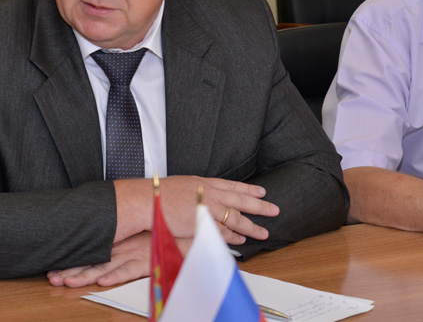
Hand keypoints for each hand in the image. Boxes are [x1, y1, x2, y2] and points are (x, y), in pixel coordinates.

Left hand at [47, 232, 150, 287]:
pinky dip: (116, 277)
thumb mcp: (134, 234)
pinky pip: (128, 271)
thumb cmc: (157, 233)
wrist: (181, 233)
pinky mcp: (145, 262)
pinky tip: (103, 282)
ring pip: (104, 267)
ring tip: (68, 282)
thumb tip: (97, 250)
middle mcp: (120, 248)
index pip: (88, 252)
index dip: (70, 261)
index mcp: (116, 241)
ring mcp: (132, 255)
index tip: (52, 268)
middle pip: (91, 261)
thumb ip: (118, 240)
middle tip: (52, 278)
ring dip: (85, 275)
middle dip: (70, 271)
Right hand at [113, 175, 279, 244]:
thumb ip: (195, 191)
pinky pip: (223, 231)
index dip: (248, 189)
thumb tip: (199, 196)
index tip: (261, 191)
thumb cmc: (158, 194)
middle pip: (241, 200)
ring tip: (263, 232)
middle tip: (274, 209)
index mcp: (205, 182)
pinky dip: (234, 237)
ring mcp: (209, 208)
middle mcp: (211, 193)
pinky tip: (242, 240)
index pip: (233, 186)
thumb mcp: (182, 185)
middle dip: (260, 205)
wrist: (147, 200)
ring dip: (251, 226)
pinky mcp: (204, 223)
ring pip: (236, 218)